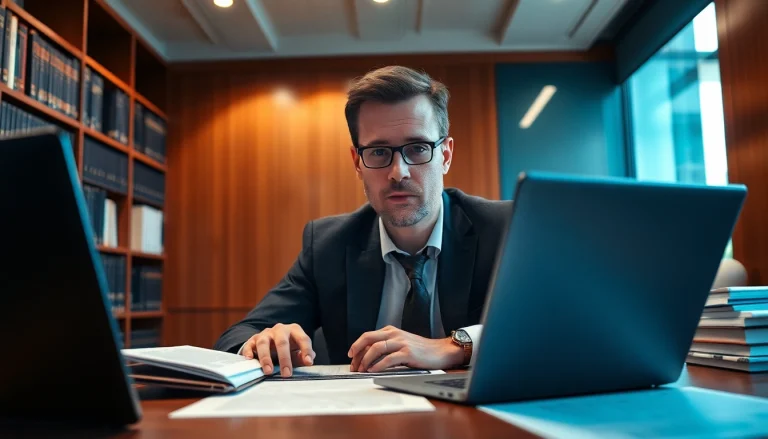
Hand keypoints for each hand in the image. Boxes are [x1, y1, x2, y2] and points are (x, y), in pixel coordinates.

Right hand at [241, 323, 315, 377]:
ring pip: (264, 343)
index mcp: (294, 330)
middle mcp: (280, 329)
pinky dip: (249, 351)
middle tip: (286, 374)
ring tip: (269, 371)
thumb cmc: (288, 348)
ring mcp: (265, 334)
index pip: (302, 338)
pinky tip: (250, 359)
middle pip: (282, 342)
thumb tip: (307, 361)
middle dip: (285, 359)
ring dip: (266, 358)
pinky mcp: (253, 340)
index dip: (306, 350)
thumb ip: (302, 356)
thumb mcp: (297, 351)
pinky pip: (249, 344)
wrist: (271, 341)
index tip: (308, 363)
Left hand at [347, 326, 463, 371]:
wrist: (440, 351)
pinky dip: (378, 365)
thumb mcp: (400, 343)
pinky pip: (388, 359)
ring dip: (365, 360)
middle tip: (352, 364)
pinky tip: (373, 371)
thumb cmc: (420, 350)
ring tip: (362, 370)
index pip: (367, 336)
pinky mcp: (407, 353)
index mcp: (390, 331)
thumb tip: (366, 358)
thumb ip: (386, 347)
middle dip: (356, 351)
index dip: (356, 347)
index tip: (351, 358)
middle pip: (368, 338)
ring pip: (376, 348)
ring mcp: (401, 342)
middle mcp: (394, 334)